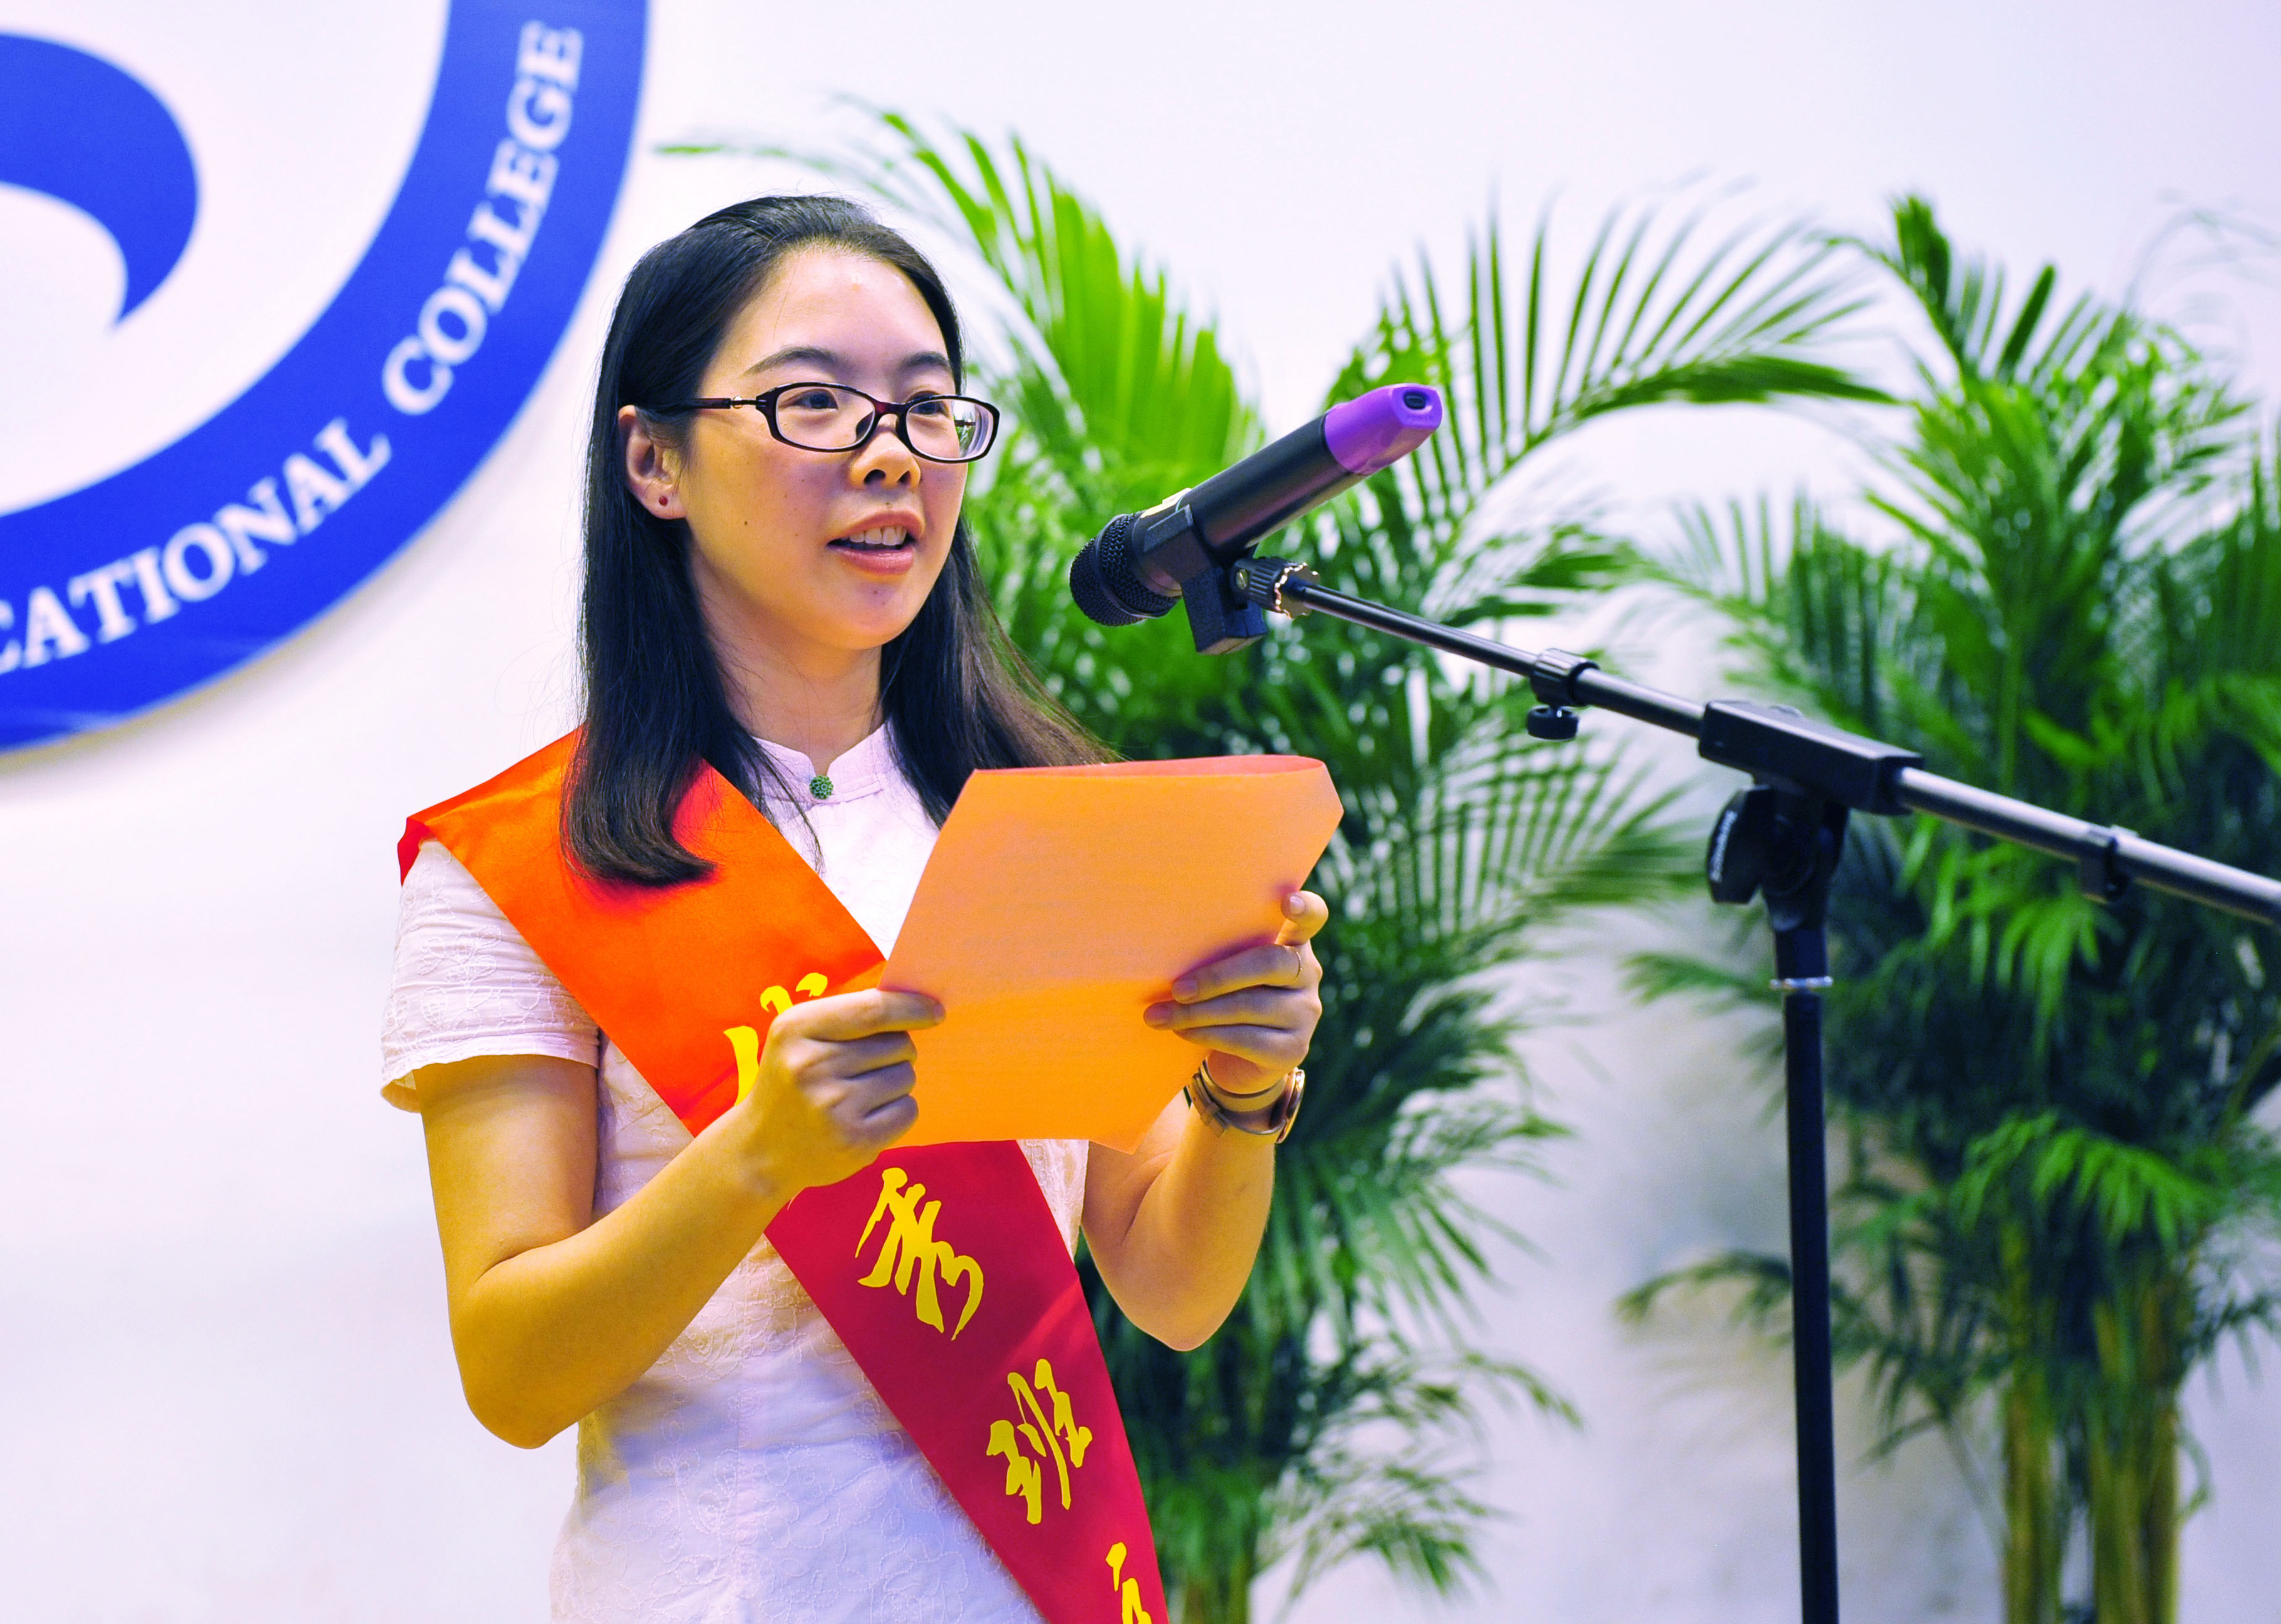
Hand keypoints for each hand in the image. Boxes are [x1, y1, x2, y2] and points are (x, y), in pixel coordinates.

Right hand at [726, 988, 942, 1196]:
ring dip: (895, 1082)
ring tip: (859, 1095)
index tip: (935, 1011)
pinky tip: (867, 1117)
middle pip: (898, 1044)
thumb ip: (850, 1015)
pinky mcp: (855, 1141)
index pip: (873, 1010)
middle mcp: (812, 1066)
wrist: (759, 1151)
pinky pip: (908, 1110)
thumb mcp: (800, 1037)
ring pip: (905, 1076)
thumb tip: (916, 1004)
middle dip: (896, 1051)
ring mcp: (833, 1107)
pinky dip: (898, 1111)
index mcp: (796, 1029)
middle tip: (864, 1069)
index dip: (911, 1008)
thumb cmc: (791, 1082)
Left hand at [1143, 891, 1325, 1093]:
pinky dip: (1208, 1035)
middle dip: (1217, 976)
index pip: (1313, 917)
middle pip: (1270, 963)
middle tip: (1177, 988)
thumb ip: (1216, 951)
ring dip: (1198, 1012)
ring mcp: (1305, 1013)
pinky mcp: (1293, 1050)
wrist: (1239, 1061)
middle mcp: (1308, 974)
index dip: (1305, 908)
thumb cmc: (1223, 997)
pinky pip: (1247, 1040)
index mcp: (1293, 942)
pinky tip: (1182, 1032)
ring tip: (1160, 1015)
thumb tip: (1164, 948)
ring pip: (1251, 1006)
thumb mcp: (1224, 968)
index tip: (1287, 902)